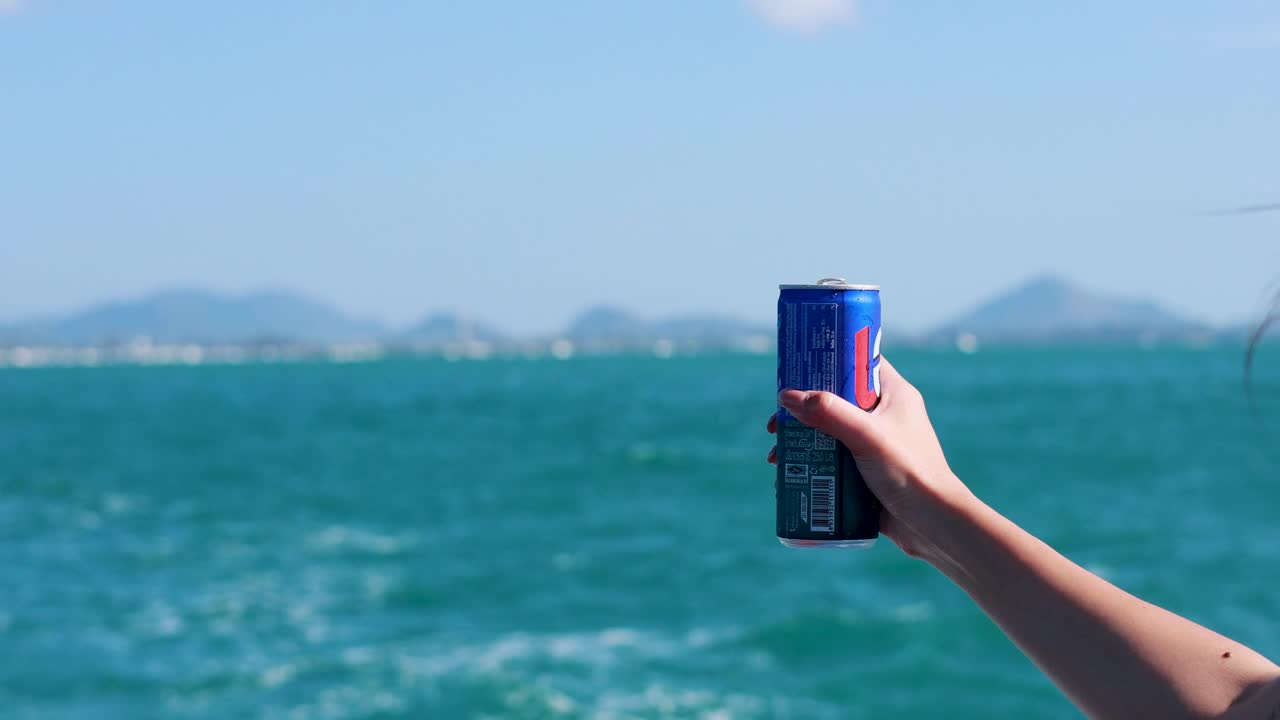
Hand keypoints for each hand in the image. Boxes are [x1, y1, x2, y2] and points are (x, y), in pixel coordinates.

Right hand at [767, 357, 971, 557]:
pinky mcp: (868, 473)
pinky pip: (833, 462)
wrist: (934, 524)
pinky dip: (811, 466)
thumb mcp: (866, 436)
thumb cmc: (909, 472)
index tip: (797, 369)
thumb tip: (787, 396)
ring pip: (830, 434)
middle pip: (835, 401)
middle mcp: (885, 416)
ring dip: (802, 443)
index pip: (859, 364)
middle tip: (777, 423)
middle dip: (803, 412)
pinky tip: (791, 478)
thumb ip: (828, 412)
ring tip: (777, 458)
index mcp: (895, 395)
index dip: (829, 361)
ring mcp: (876, 446)